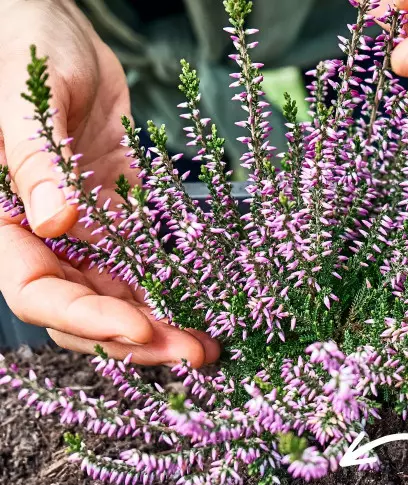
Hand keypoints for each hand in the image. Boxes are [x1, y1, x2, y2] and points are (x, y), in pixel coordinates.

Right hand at [0, 0, 217, 366]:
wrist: (52, 27)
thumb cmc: (21, 47)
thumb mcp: (25, 99)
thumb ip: (37, 159)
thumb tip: (57, 220)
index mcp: (5, 220)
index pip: (37, 292)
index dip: (87, 318)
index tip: (141, 327)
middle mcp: (44, 238)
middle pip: (85, 311)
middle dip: (138, 338)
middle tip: (194, 353)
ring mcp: (83, 233)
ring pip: (120, 298)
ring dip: (164, 323)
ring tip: (211, 343)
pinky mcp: (118, 219)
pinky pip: (145, 266)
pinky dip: (175, 287)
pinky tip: (211, 301)